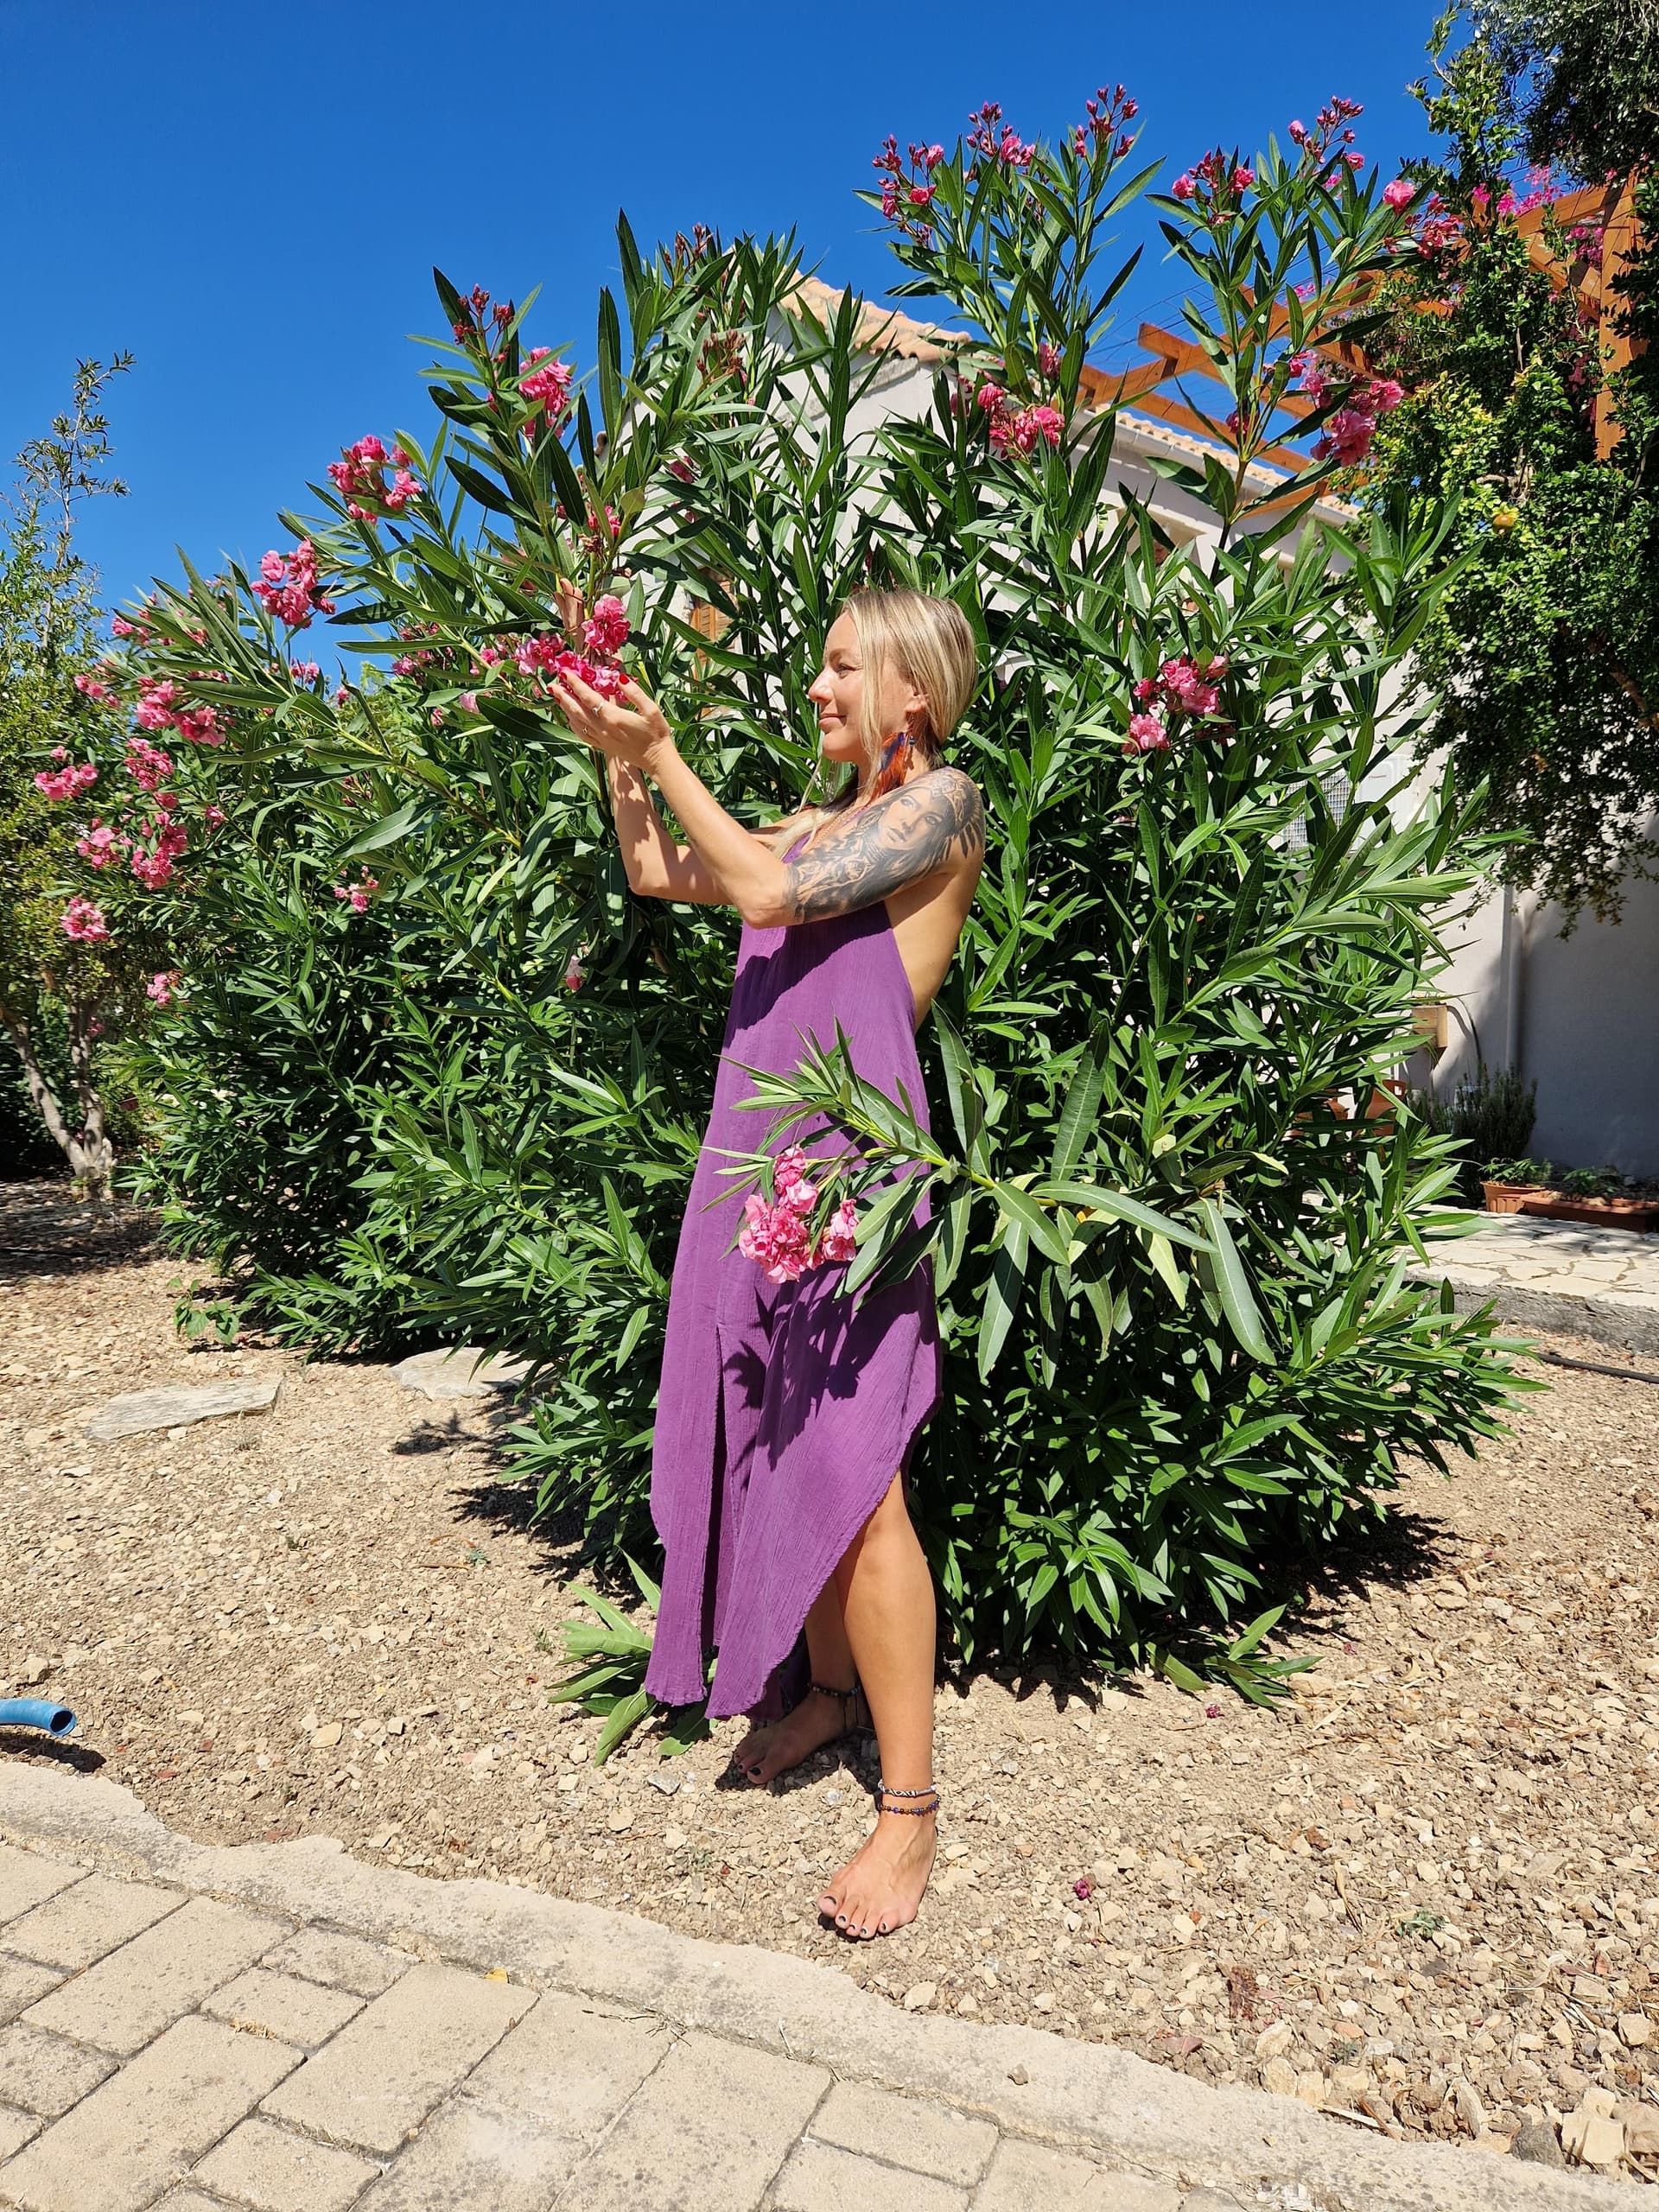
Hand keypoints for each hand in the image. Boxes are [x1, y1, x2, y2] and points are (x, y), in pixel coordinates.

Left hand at [548, 669, 675, 773]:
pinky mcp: (603, 746)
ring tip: (558, 698)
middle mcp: (602, 728)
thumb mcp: (651, 709)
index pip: (588, 697)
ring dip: (565, 709)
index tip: (565, 673)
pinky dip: (573, 725)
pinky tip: (571, 719)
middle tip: (552, 685)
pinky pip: (582, 735)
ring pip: (576, 722)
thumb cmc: (657, 734)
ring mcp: (601, 739)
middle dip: (563, 696)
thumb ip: (634, 692)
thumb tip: (619, 678)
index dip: (575, 684)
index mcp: (612, 716)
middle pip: (576, 710)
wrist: (657, 760)